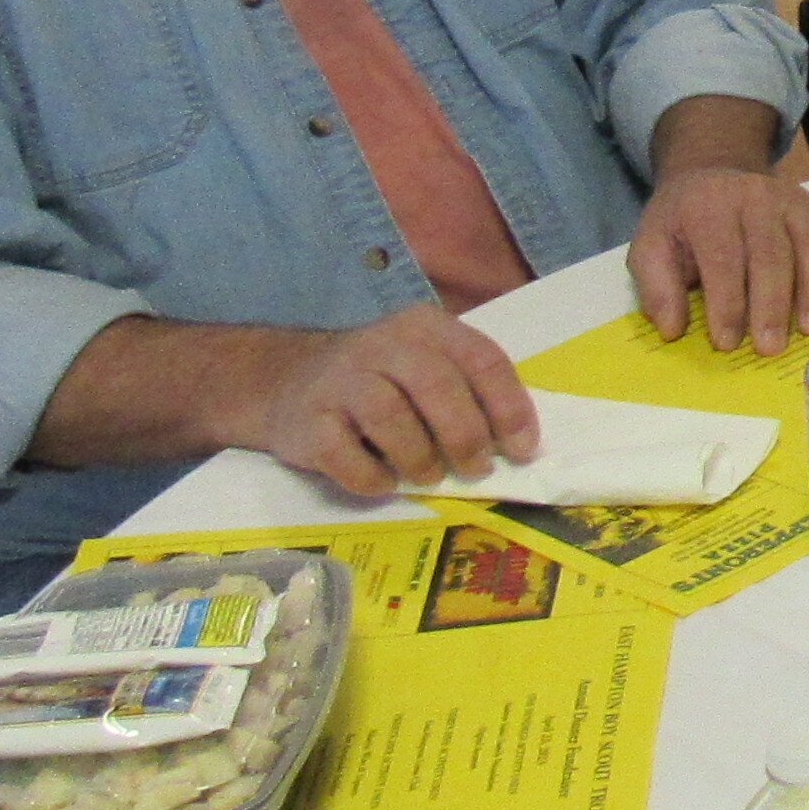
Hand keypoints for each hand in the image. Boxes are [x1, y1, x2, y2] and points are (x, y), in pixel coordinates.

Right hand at [254, 307, 537, 495]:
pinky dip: (372, 477)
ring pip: (391, 418)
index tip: (522, 450)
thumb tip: (516, 446)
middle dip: (466, 436)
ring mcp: (340, 379)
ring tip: (429, 476)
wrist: (286, 380)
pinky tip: (385, 482)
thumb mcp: (424, 366)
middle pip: (437, 386)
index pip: (482, 359)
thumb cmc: (379, 382)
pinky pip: (344, 454)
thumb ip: (467, 392)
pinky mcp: (307, 419)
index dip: (509, 408)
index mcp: (425, 327)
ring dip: (420, 458)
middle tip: (477, 469)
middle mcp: (383, 344)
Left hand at [632, 160, 808, 352]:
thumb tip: (673, 328)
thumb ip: (657, 287)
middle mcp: (755, 197)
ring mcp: (792, 199)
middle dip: (772, 305)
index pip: (723, 258)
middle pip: (771, 253)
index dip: (726, 303)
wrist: (714, 174)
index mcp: (709, 207)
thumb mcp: (651, 246)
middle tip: (770, 347)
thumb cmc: (683, 222)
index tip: (726, 342)